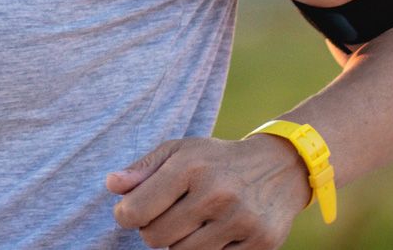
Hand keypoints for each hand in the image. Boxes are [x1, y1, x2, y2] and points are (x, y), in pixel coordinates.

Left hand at [105, 135, 312, 248]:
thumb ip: (142, 169)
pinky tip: (217, 232)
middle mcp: (216, 194)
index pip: (135, 211)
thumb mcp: (180, 152)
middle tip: (168, 215)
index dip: (127, 215)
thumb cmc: (217, 161)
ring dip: (180, 243)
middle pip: (156, 238)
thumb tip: (112, 185)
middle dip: (154, 230)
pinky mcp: (260, 243)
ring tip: (193, 222)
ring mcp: (240, 221)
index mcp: (190, 167)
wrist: (280, 166)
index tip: (133, 212)